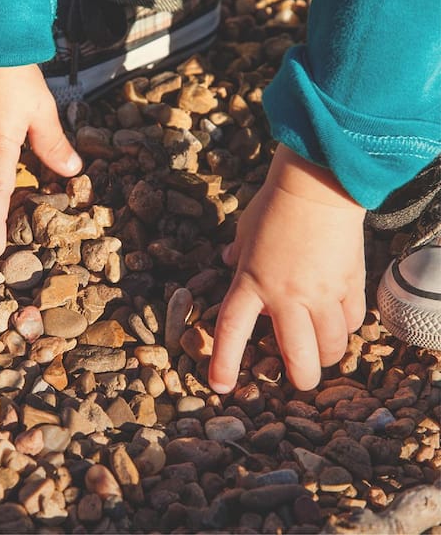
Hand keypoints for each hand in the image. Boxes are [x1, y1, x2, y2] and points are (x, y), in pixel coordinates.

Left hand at [209, 145, 365, 391]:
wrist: (318, 185)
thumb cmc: (275, 205)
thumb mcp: (245, 230)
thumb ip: (237, 252)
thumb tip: (227, 260)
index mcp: (251, 282)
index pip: (232, 331)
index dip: (224, 362)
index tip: (219, 386)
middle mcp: (286, 295)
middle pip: (296, 355)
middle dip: (301, 378)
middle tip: (301, 381)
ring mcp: (321, 292)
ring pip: (332, 345)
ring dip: (328, 355)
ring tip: (323, 352)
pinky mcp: (349, 283)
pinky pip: (353, 320)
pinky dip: (347, 327)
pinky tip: (341, 320)